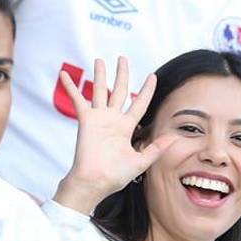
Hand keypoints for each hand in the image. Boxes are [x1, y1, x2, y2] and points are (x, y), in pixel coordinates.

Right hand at [54, 57, 174, 213]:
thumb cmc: (116, 176)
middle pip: (119, 90)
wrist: (96, 181)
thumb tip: (176, 138)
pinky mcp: (86, 119)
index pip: (139, 104)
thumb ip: (157, 148)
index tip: (152, 76)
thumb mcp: (141, 161)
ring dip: (100, 75)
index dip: (146, 90)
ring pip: (100, 90)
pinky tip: (64, 74)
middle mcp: (113, 119)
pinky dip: (70, 87)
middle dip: (122, 74)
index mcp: (126, 127)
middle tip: (122, 59)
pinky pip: (77, 99)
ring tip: (99, 60)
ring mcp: (98, 118)